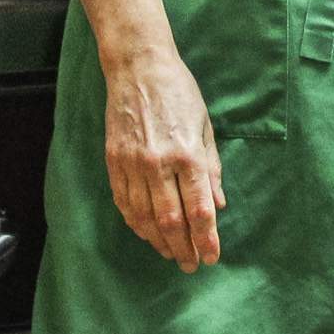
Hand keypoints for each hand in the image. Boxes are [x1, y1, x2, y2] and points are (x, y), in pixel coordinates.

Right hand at [100, 47, 223, 271]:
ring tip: (171, 254)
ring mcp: (132, 163)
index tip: (212, 257)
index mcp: (187, 154)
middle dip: (183, 248)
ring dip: (159, 241)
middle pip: (171, 220)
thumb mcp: (205, 127)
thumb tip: (219, 205)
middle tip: (191, 265)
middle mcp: (159, 163)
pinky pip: (124, 202)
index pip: (199, 210)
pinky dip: (136, 223)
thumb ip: (211, 169)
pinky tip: (146, 233)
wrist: (138, 67)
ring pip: (144, 217)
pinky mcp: (114, 160)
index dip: (206, 239)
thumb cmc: (179, 93)